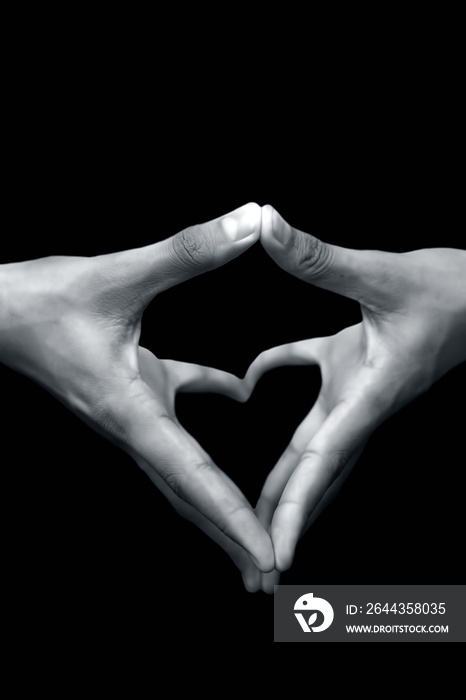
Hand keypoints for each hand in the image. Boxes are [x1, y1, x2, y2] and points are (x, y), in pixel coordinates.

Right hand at [0, 203, 274, 577]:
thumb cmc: (38, 301)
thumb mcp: (117, 274)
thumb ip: (188, 251)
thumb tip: (254, 220)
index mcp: (129, 410)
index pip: (192, 476)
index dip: (232, 518)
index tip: (266, 558)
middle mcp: (132, 422)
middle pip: (189, 494)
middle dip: (228, 536)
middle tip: (268, 578)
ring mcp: (130, 408)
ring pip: (184, 461)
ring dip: (219, 492)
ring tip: (254, 524)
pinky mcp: (129, 384)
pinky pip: (178, 405)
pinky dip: (212, 399)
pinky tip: (241, 391)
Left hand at [251, 205, 465, 581]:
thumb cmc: (453, 291)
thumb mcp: (382, 274)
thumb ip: (320, 260)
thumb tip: (264, 225)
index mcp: (370, 395)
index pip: (324, 460)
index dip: (297, 509)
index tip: (276, 554)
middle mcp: (360, 403)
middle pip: (315, 475)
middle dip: (287, 522)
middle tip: (258, 571)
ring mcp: (356, 387)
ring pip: (310, 444)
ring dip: (283, 479)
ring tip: (252, 513)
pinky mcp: (353, 362)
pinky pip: (306, 380)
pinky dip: (273, 377)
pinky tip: (248, 382)